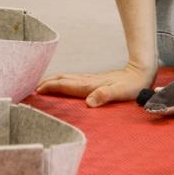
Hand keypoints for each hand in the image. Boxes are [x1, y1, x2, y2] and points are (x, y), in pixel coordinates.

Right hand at [36, 61, 154, 106]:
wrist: (142, 72)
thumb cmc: (132, 85)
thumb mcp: (120, 93)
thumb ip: (105, 96)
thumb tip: (89, 102)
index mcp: (90, 85)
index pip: (65, 85)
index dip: (50, 87)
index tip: (36, 90)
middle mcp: (88, 81)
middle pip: (63, 79)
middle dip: (46, 82)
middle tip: (31, 88)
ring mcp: (91, 79)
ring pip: (67, 78)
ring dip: (53, 80)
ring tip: (41, 85)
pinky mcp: (95, 80)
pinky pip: (73, 80)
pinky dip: (63, 81)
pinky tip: (63, 84)